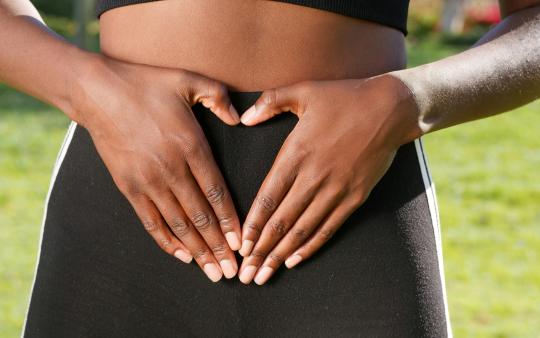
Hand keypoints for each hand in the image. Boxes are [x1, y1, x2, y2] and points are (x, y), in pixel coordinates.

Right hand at [69, 54, 242, 281]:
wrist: (97, 92)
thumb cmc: (146, 84)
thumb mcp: (189, 80)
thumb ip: (219, 98)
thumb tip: (239, 119)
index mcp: (191, 146)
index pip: (217, 192)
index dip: (231, 221)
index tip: (242, 243)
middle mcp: (171, 169)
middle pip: (201, 216)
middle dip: (219, 246)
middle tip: (233, 271)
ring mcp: (147, 181)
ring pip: (178, 224)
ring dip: (197, 251)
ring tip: (213, 272)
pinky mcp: (128, 187)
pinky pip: (151, 221)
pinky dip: (167, 241)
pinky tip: (182, 256)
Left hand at [236, 74, 421, 284]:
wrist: (390, 108)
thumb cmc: (343, 97)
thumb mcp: (303, 91)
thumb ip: (269, 103)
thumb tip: (244, 118)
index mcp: (297, 152)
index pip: (269, 196)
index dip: (253, 224)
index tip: (240, 246)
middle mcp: (314, 176)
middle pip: (282, 220)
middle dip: (261, 250)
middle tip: (245, 274)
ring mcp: (336, 189)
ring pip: (303, 229)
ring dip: (281, 254)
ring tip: (264, 275)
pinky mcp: (355, 196)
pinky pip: (329, 226)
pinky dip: (311, 245)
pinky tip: (295, 259)